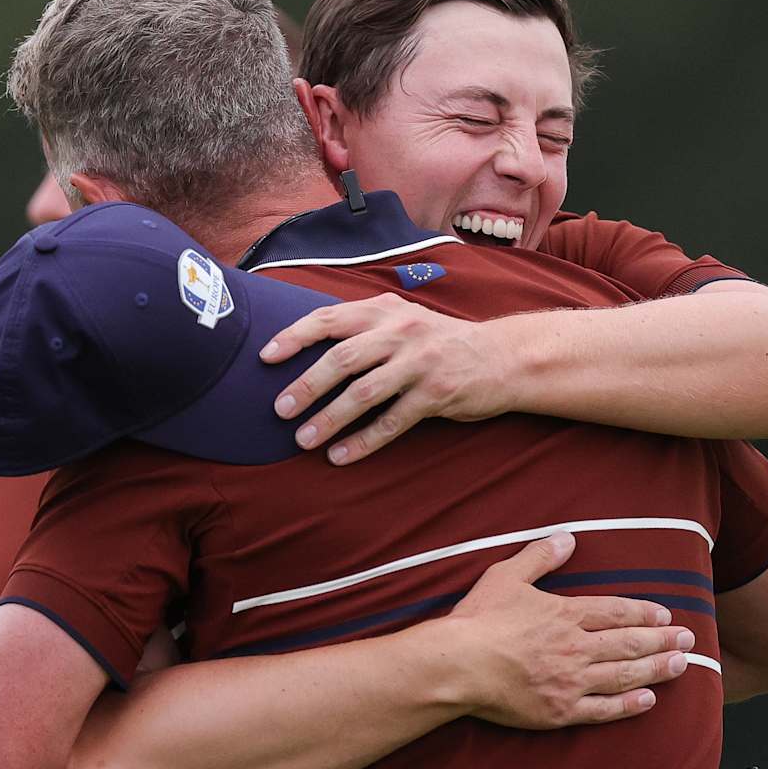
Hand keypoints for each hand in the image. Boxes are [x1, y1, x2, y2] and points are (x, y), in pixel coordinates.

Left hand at [261, 293, 509, 464]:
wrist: (502, 357)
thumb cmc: (440, 342)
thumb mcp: (403, 321)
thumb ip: (364, 327)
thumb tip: (308, 347)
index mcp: (384, 311)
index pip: (329, 318)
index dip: (294, 336)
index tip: (265, 357)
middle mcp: (400, 332)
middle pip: (341, 358)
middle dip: (306, 386)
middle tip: (279, 410)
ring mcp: (419, 363)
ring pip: (364, 393)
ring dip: (329, 419)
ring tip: (303, 440)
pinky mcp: (436, 394)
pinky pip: (392, 422)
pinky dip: (363, 442)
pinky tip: (341, 457)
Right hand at [440, 533, 693, 728]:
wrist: (458, 665)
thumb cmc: (478, 620)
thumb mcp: (506, 576)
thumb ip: (540, 556)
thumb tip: (568, 538)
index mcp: (565, 614)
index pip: (616, 612)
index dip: (644, 613)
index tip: (666, 615)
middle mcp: (576, 647)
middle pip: (629, 643)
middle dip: (662, 640)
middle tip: (687, 639)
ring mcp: (571, 681)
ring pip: (624, 675)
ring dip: (656, 669)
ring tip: (680, 665)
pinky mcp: (560, 711)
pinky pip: (603, 709)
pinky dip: (628, 705)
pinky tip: (648, 700)